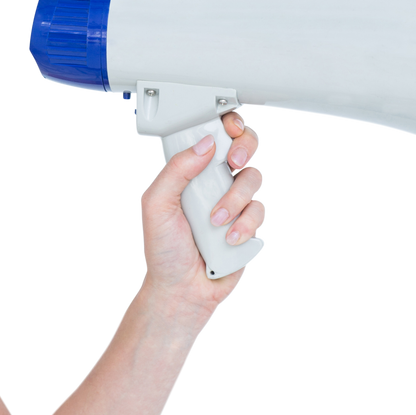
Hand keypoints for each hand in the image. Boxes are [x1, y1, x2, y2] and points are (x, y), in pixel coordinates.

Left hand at [137, 111, 265, 316]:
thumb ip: (176, 171)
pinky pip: (260, 211)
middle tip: (232, 162)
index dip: (227, 124)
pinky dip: (244, 224)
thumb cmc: (164, 250)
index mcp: (191, 171)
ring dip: (235, 198)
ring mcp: (235, 202)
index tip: (228, 127)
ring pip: (254, 178)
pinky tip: (228, 239)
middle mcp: (215, 182)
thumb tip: (204, 145)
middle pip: (245, 146)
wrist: (181, 290)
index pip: (214, 135)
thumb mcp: (156, 205)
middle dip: (244, 147)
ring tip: (215, 220)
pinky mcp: (250, 224)